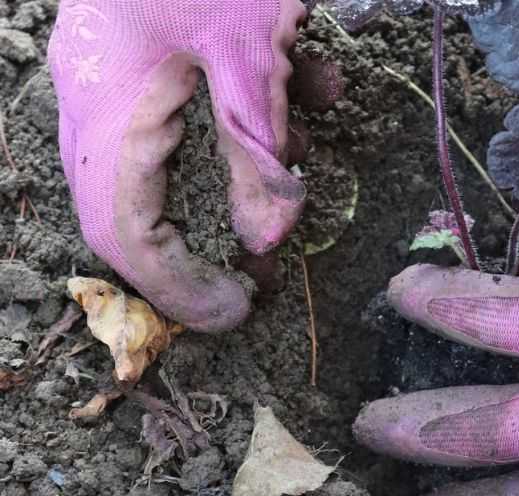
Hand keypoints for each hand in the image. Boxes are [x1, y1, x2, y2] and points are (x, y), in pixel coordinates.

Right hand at [48, 0, 337, 330]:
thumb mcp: (248, 57)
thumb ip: (256, 152)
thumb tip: (267, 238)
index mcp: (107, 109)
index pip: (125, 235)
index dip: (180, 288)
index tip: (241, 313)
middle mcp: (95, 99)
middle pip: (137, 206)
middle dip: (205, 242)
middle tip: (263, 268)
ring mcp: (117, 71)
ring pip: (169, 156)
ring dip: (241, 163)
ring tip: (300, 154)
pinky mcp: (150, 47)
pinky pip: (189, 105)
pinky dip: (248, 108)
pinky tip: (311, 80)